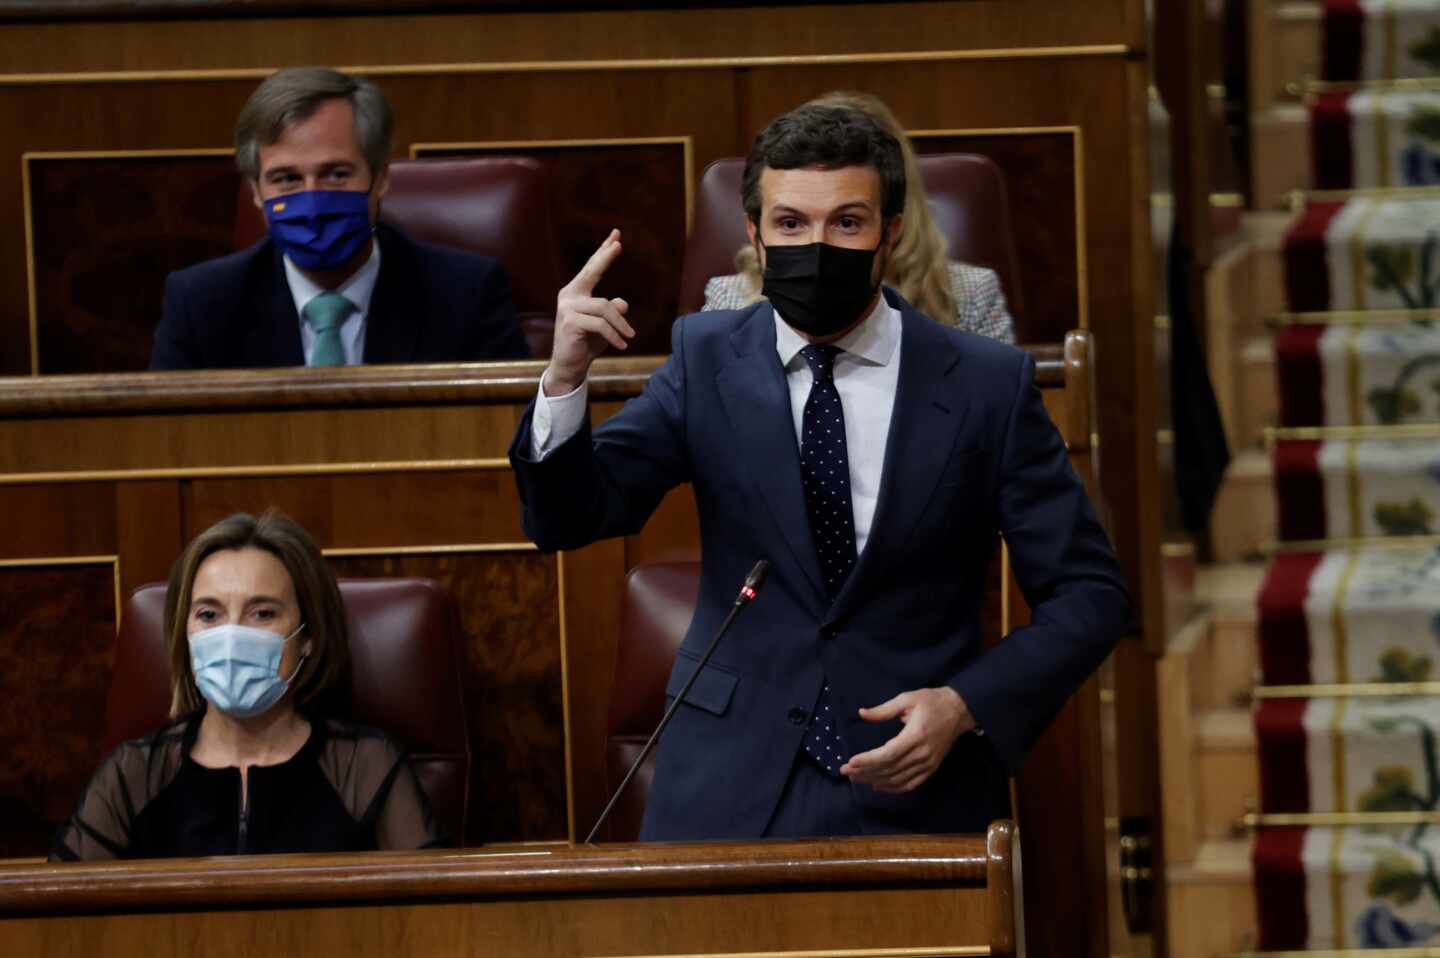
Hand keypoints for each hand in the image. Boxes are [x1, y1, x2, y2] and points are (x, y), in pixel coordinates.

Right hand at [546, 229, 634, 395]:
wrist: (569, 366)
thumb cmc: (586, 343)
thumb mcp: (605, 326)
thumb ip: (612, 312)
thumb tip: (622, 302)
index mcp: (576, 293)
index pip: (592, 269)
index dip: (603, 252)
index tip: (616, 236)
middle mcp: (569, 295)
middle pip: (591, 272)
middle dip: (605, 257)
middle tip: (618, 243)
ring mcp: (567, 308)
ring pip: (605, 307)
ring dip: (620, 324)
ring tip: (629, 336)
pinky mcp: (571, 322)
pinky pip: (601, 324)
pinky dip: (614, 335)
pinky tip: (621, 344)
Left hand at [839, 686, 973, 793]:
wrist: (960, 711)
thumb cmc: (932, 702)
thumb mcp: (907, 699)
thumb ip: (883, 710)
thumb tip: (862, 713)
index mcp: (915, 736)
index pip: (887, 754)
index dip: (868, 760)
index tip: (851, 762)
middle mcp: (921, 754)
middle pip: (889, 769)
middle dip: (865, 772)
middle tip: (845, 771)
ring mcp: (928, 764)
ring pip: (897, 779)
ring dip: (875, 781)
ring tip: (856, 778)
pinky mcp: (931, 769)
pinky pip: (910, 784)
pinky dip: (893, 788)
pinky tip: (878, 786)